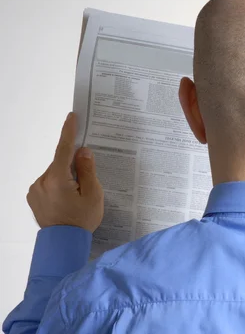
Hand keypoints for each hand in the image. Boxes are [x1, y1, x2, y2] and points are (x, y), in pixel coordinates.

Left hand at [27, 112, 103, 231]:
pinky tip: (67, 199)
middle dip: (73, 166)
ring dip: (66, 177)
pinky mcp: (33, 198)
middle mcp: (42, 181)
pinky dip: (59, 185)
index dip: (68, 132)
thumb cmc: (82, 219)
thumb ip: (87, 170)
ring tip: (78, 195)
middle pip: (60, 163)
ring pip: (54, 174)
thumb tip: (82, 151)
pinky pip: (49, 184)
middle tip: (87, 181)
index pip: (64, 149)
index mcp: (57, 178)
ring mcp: (35, 190)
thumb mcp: (93, 193)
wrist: (63, 245)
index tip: (71, 117)